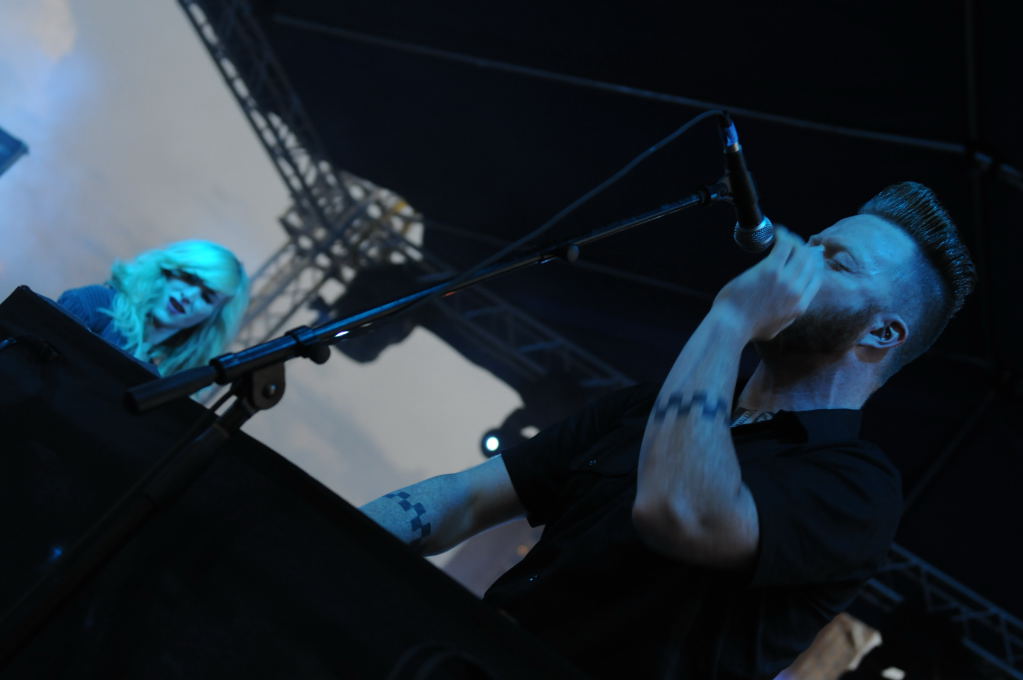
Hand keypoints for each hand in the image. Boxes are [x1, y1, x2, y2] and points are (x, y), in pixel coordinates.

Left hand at [711, 226, 823, 341]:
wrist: (732, 326)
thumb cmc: (746, 328)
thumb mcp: (775, 328)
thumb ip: (786, 317)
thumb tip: (789, 309)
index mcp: (800, 306)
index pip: (816, 279)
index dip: (812, 265)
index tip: (805, 257)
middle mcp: (797, 292)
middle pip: (810, 262)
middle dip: (804, 250)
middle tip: (793, 243)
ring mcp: (785, 280)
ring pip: (800, 252)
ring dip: (794, 240)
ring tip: (784, 236)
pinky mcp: (770, 270)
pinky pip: (784, 246)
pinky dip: (783, 235)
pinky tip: (777, 231)